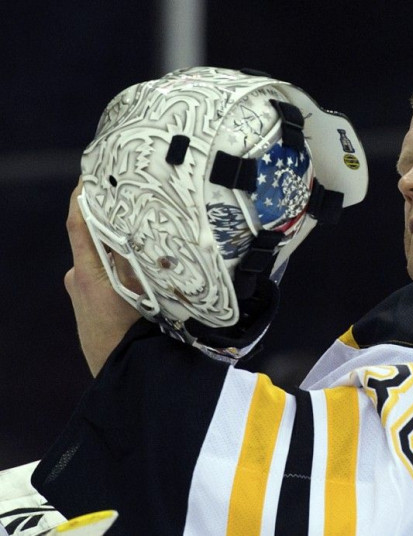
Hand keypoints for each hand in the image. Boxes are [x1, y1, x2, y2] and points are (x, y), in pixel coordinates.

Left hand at [64, 179, 141, 375]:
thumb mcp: (140, 296)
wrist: (120, 379)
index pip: (78, 224)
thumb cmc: (131, 341)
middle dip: (112, 221)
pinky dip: (119, 267)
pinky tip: (143, 274)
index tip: (91, 174)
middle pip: (95, 239)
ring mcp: (82, 293)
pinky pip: (105, 274)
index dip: (82, 197)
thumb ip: (135, 261)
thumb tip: (137, 229)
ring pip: (104, 258)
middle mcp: (78, 280)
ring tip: (147, 240)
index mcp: (87, 275)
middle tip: (135, 202)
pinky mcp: (90, 304)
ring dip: (120, 247)